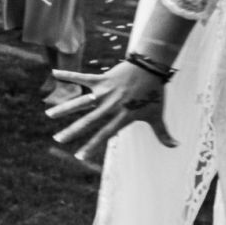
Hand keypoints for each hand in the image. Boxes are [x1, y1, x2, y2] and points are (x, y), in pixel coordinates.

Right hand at [47, 61, 175, 161]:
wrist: (152, 68)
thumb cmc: (155, 93)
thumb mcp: (157, 115)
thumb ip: (163, 133)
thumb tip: (176, 146)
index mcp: (122, 117)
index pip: (104, 135)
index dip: (91, 146)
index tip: (78, 156)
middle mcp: (111, 106)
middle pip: (88, 121)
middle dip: (72, 131)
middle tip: (57, 140)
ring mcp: (105, 92)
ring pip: (81, 102)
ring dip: (64, 108)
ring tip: (49, 115)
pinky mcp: (102, 78)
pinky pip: (82, 77)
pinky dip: (68, 75)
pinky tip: (53, 74)